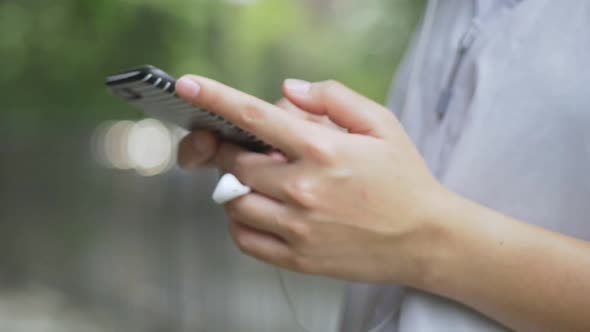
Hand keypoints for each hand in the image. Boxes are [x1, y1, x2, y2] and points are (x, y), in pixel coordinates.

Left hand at [176, 76, 447, 283]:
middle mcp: (304, 189)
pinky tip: (259, 210)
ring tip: (261, 182)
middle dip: (234, 150)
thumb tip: (289, 89)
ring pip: (235, 202)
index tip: (189, 87)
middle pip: (237, 162)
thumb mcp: (381, 124)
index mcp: (323, 150)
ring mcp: (298, 227)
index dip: (216, 98)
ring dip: (237, 186)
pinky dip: (240, 222)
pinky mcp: (298, 258)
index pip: (256, 117)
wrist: (425, 238)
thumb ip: (334, 98)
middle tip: (251, 150)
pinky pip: (245, 240)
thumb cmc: (404, 179)